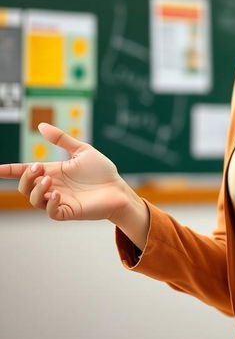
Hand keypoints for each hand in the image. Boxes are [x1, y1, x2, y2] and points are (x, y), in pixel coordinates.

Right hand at [1, 122, 129, 221]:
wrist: (119, 188)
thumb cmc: (102, 171)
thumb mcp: (82, 150)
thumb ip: (62, 139)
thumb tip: (41, 125)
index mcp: (53, 172)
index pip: (25, 171)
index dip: (10, 170)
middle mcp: (53, 187)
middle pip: (25, 186)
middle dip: (26, 177)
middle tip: (39, 168)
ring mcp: (59, 200)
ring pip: (34, 200)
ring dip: (36, 190)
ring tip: (48, 180)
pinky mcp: (69, 212)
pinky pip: (51, 213)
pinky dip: (49, 204)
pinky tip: (56, 194)